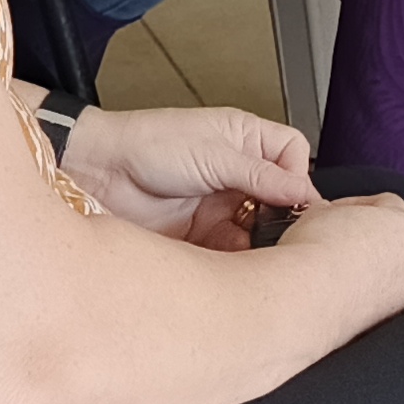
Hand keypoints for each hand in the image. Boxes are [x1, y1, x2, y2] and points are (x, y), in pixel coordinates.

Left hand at [58, 104, 316, 247]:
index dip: (298, 178)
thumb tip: (302, 190)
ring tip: (257, 250)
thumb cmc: (148, 142)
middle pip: (279, 199)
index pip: (292, 156)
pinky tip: (236, 264)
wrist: (100, 172)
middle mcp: (236, 172)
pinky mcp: (203, 235)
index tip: (296, 200)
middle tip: (282, 233)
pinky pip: (233, 252)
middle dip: (282, 217)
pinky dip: (238, 261)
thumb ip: (259, 174)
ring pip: (258, 229)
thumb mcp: (213, 153)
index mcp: (245, 139)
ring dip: (260, 242)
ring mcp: (220, 205)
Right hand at [270, 187, 403, 330]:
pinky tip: (333, 295)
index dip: (356, 206)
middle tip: (331, 241)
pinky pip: (375, 304)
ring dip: (362, 272)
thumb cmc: (315, 252)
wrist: (306, 297)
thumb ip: (332, 211)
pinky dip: (359, 299)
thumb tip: (326, 216)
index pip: (387, 204)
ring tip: (329, 272)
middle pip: (391, 242)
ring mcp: (403, 296)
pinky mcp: (386, 323)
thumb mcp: (318, 211)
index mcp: (403, 225)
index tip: (333, 214)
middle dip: (363, 240)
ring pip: (385, 276)